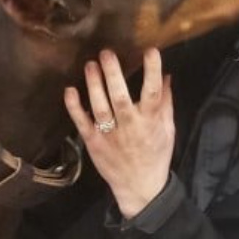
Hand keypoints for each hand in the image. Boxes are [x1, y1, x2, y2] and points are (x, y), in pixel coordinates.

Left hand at [64, 48, 174, 219]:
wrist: (140, 187)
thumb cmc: (156, 156)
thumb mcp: (168, 130)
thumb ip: (166, 103)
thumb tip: (167, 76)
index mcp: (149, 122)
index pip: (153, 93)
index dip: (152, 71)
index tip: (150, 51)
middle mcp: (129, 127)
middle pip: (120, 97)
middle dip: (113, 74)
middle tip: (107, 53)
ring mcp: (109, 135)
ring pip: (100, 108)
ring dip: (94, 85)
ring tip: (90, 65)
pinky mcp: (93, 143)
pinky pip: (82, 123)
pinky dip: (74, 107)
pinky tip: (70, 90)